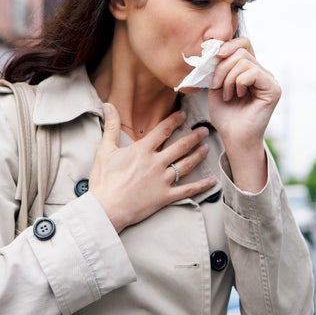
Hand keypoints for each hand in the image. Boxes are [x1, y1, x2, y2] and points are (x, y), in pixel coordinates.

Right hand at [89, 103, 216, 231]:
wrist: (105, 209)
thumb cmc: (104, 181)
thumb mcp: (105, 151)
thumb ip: (110, 126)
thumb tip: (108, 105)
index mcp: (142, 150)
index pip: (163, 130)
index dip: (174, 120)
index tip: (183, 115)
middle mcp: (156, 163)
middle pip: (180, 146)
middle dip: (194, 136)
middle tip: (204, 130)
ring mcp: (162, 180)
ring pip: (186, 164)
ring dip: (198, 155)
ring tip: (207, 148)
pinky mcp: (165, 196)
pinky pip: (187, 190)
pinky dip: (201, 185)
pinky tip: (212, 181)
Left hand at [208, 38, 280, 192]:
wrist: (233, 137)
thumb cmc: (225, 115)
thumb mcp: (216, 85)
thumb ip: (218, 66)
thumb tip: (217, 47)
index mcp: (249, 69)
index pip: (243, 44)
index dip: (227, 45)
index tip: (213, 56)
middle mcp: (262, 72)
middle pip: (241, 51)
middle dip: (222, 67)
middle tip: (217, 86)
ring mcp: (269, 80)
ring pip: (244, 61)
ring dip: (228, 78)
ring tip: (228, 95)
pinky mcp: (273, 89)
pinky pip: (253, 72)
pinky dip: (239, 83)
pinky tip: (239, 96)